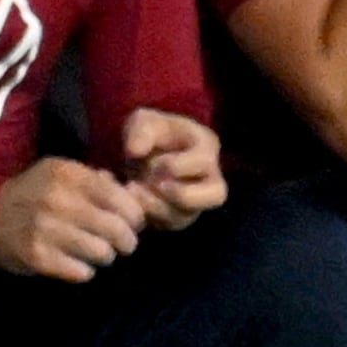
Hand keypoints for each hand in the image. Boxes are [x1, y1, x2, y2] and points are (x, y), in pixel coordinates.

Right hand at [0, 157, 149, 281]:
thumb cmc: (32, 194)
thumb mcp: (59, 175)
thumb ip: (96, 180)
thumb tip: (132, 195)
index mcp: (66, 174)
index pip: (121, 198)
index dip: (135, 215)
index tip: (132, 223)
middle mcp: (57, 199)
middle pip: (117, 229)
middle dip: (126, 241)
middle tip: (120, 244)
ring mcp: (46, 228)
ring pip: (103, 253)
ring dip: (104, 257)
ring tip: (95, 253)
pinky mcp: (38, 256)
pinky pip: (82, 272)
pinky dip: (83, 270)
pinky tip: (73, 263)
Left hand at [119, 107, 226, 227]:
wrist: (140, 151)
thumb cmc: (150, 132)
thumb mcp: (143, 121)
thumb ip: (141, 131)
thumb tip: (134, 151)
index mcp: (205, 147)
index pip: (205, 162)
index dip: (177, 166)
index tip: (154, 163)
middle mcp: (209, 177)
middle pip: (215, 196)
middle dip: (181, 194)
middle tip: (154, 185)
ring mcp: (196, 200)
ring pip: (188, 215)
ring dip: (158, 206)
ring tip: (134, 190)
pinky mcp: (178, 215)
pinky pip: (169, 224)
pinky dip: (148, 215)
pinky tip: (131, 200)